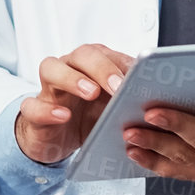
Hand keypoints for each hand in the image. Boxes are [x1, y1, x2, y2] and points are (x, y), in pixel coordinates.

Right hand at [14, 43, 134, 165]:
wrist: (57, 140)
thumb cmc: (89, 118)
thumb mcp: (114, 109)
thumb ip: (132, 99)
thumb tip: (162, 96)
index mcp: (92, 66)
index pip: (107, 53)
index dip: (122, 63)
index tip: (140, 77)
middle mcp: (69, 70)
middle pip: (81, 55)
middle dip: (101, 67)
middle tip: (118, 86)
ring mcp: (49, 89)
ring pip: (50, 68)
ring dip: (72, 78)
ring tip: (90, 92)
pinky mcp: (33, 112)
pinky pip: (32, 105)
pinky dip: (46, 109)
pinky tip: (62, 115)